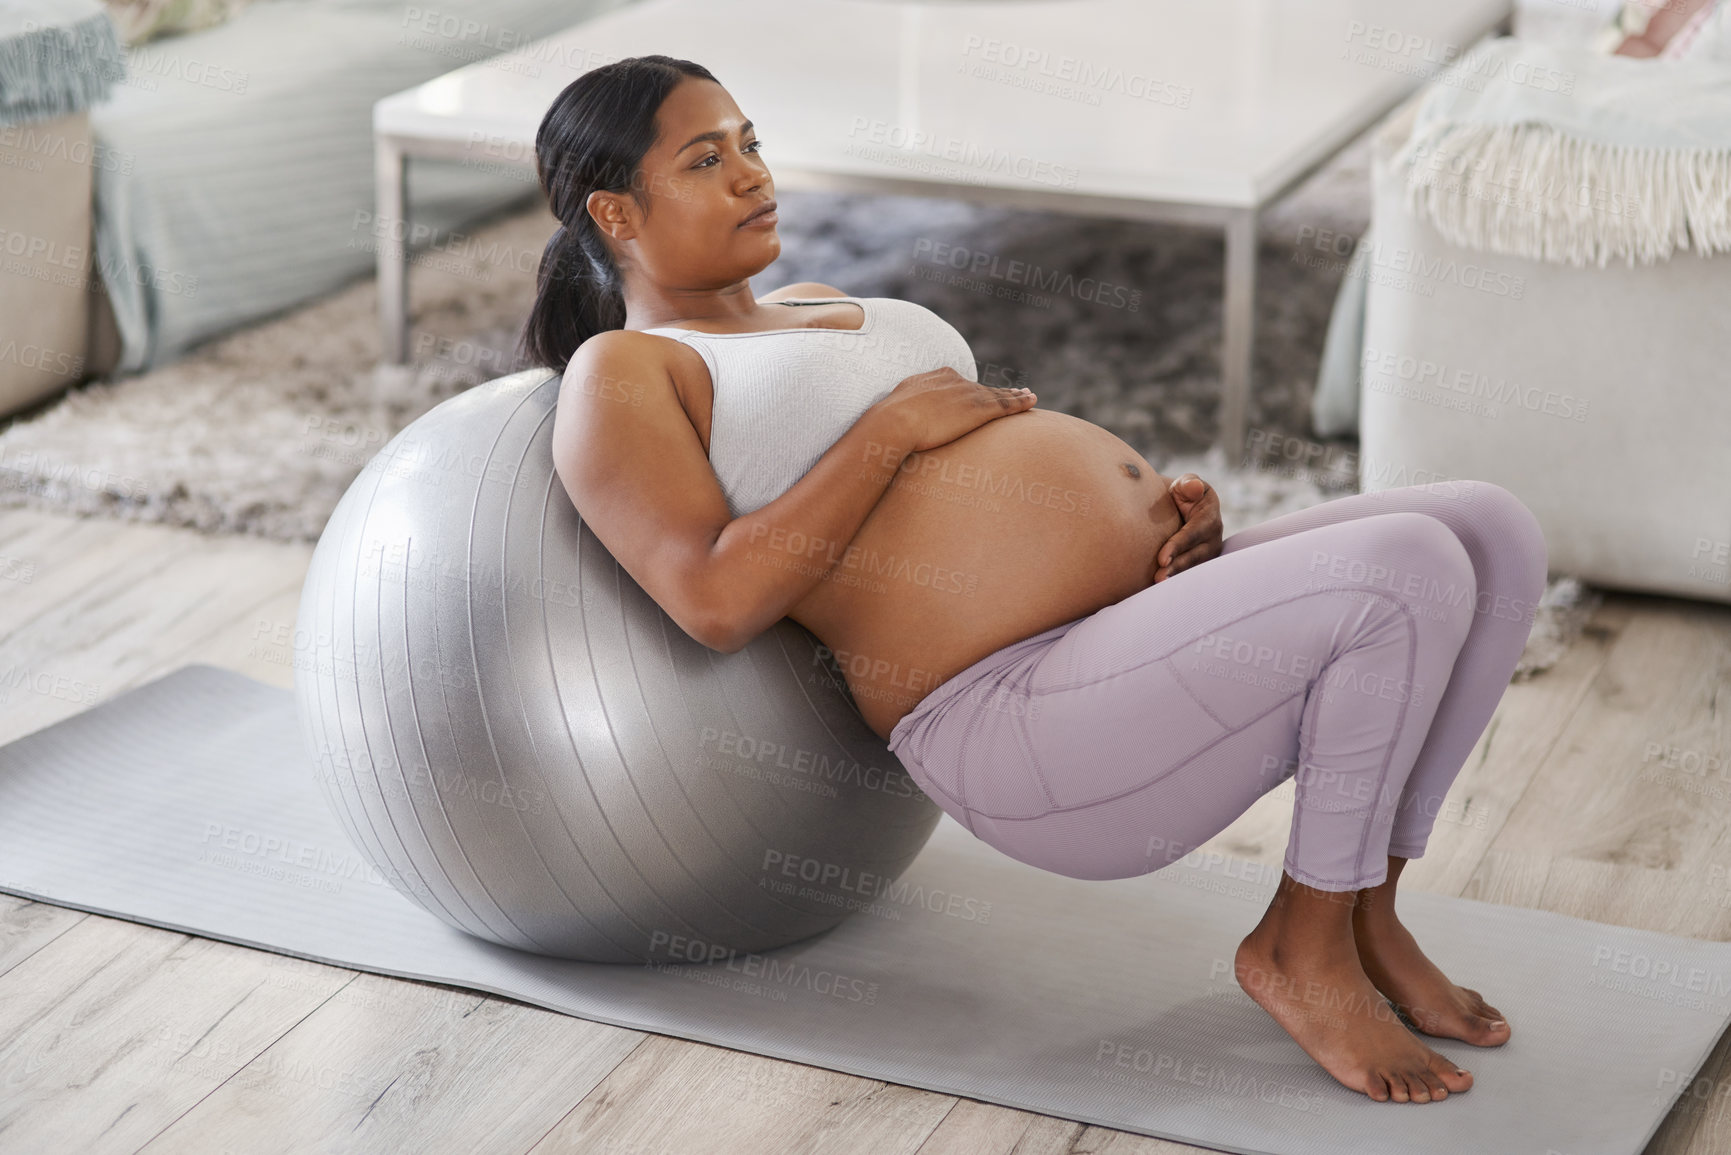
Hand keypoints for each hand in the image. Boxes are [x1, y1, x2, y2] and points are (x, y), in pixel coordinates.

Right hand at [872, 367, 1036, 453]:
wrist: (895, 421)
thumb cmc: (889, 420)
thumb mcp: (898, 405)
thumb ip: (908, 404)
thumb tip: (901, 412)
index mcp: (936, 377)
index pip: (960, 384)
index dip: (973, 389)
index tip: (982, 392)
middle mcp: (955, 381)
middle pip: (982, 388)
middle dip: (999, 391)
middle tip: (1018, 391)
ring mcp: (968, 394)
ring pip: (998, 394)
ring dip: (1016, 396)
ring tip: (1030, 396)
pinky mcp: (979, 410)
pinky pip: (1006, 405)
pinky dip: (1021, 403)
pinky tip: (1032, 401)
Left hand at [1153, 474, 1221, 581]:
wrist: (1180, 507)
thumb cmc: (1182, 494)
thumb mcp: (1185, 484)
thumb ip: (1189, 483)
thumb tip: (1194, 487)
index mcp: (1210, 516)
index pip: (1194, 533)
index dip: (1178, 545)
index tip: (1161, 558)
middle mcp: (1213, 538)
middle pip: (1195, 556)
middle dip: (1177, 567)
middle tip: (1158, 578)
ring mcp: (1208, 553)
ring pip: (1193, 568)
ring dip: (1176, 578)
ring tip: (1157, 585)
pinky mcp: (1200, 564)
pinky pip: (1190, 575)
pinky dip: (1176, 582)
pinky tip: (1159, 591)